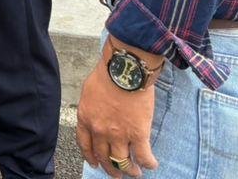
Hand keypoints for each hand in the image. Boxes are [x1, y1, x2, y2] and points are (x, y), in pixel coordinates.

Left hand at [76, 45, 159, 177]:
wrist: (124, 70)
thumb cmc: (107, 74)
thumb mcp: (90, 91)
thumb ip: (92, 107)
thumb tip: (98, 113)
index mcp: (86, 119)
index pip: (85, 144)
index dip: (90, 156)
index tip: (94, 163)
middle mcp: (100, 131)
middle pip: (103, 156)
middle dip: (110, 169)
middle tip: (116, 174)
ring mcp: (119, 134)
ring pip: (122, 162)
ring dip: (129, 170)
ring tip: (135, 173)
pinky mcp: (138, 134)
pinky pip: (143, 156)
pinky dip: (148, 163)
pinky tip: (152, 165)